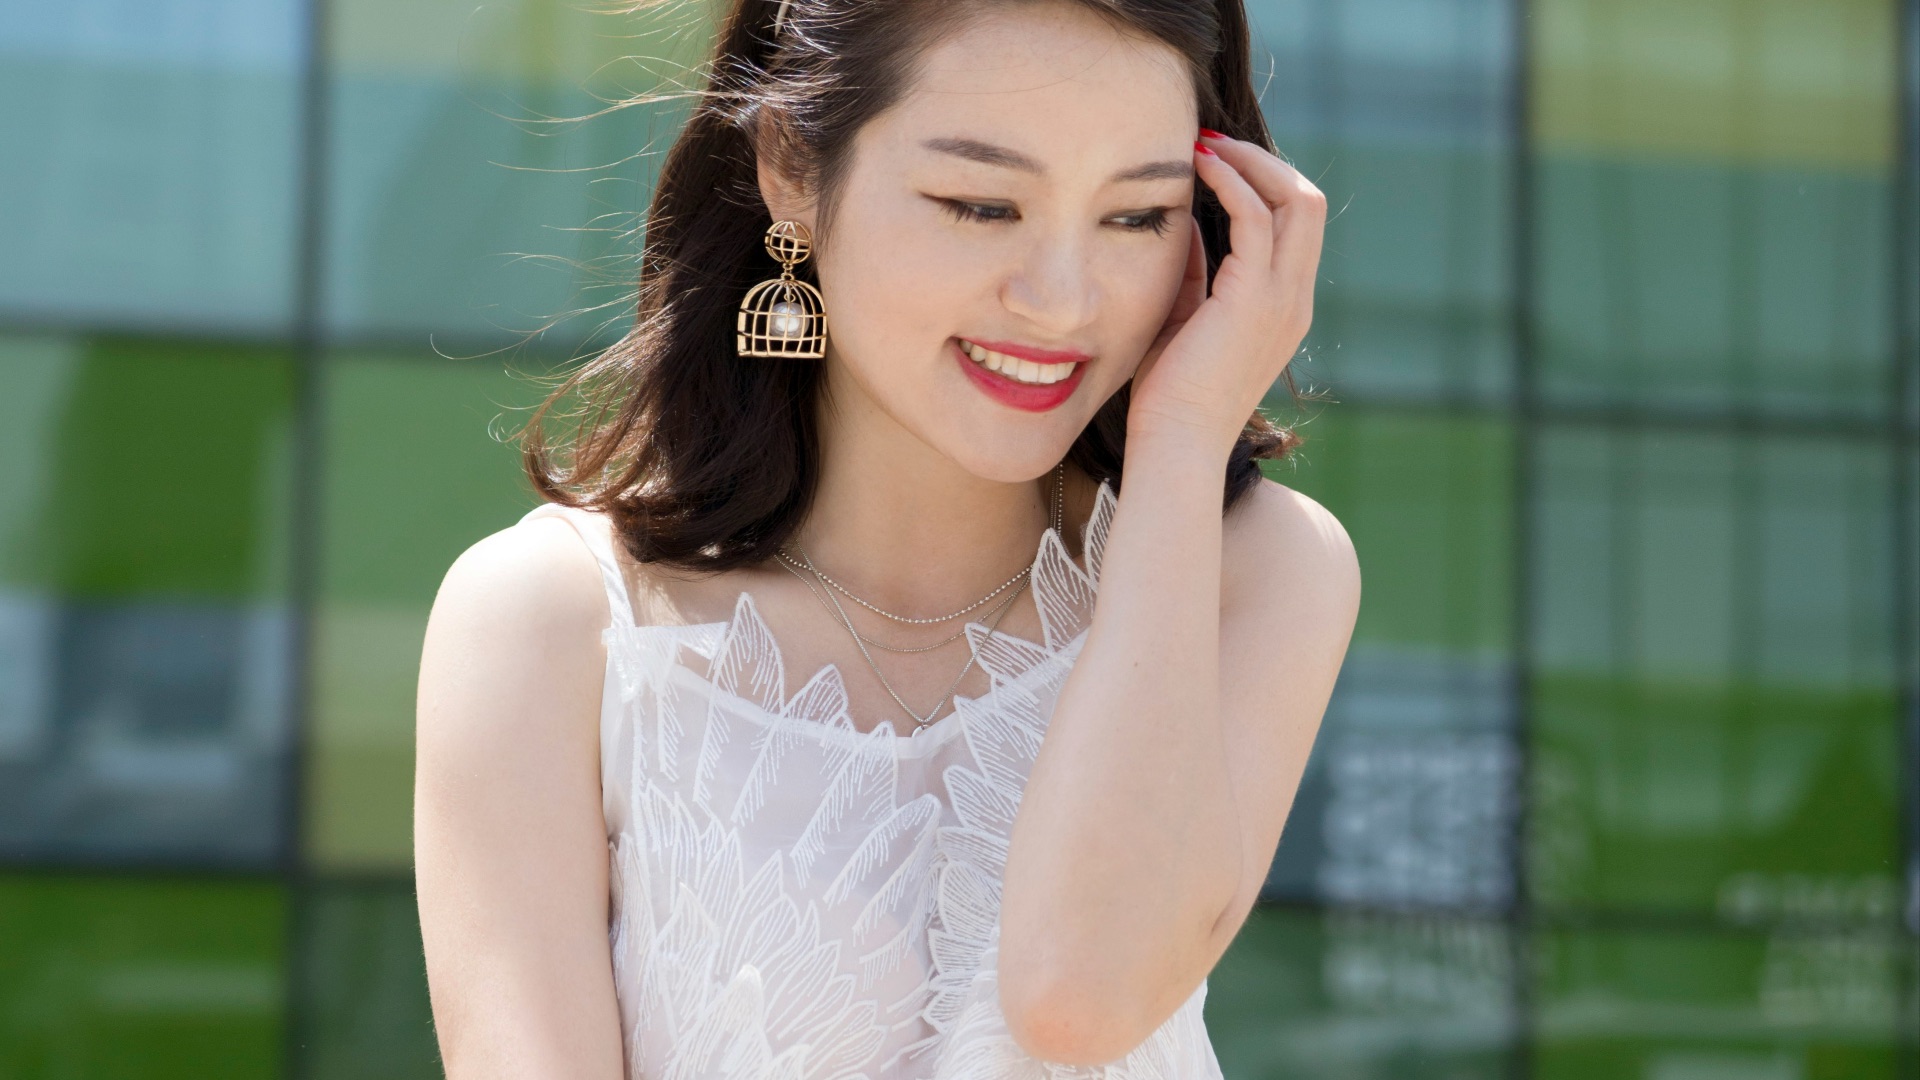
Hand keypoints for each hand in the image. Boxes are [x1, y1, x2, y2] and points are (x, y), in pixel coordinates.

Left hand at [1128, 131, 1325, 452]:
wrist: (1175, 443)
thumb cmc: (1170, 395)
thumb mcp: (1186, 320)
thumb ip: (1197, 272)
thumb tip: (1190, 220)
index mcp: (1284, 307)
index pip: (1296, 225)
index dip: (1263, 185)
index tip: (1218, 162)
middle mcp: (1295, 299)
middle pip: (1308, 202)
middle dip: (1264, 162)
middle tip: (1214, 142)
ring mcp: (1282, 299)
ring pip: (1296, 199)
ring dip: (1250, 162)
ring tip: (1206, 144)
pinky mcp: (1254, 299)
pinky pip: (1256, 217)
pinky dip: (1230, 182)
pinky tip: (1198, 168)